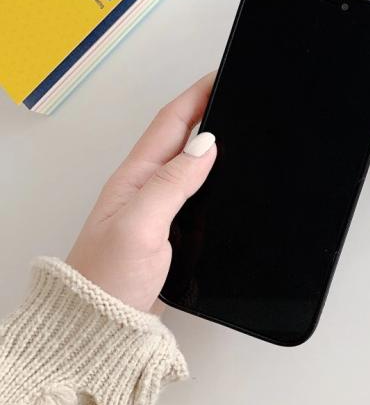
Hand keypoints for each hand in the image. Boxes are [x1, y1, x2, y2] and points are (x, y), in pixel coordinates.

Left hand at [67, 74, 217, 312]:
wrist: (100, 327)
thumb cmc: (108, 279)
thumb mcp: (140, 225)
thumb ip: (172, 183)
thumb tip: (206, 145)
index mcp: (136, 177)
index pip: (171, 124)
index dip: (196, 97)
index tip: (220, 77)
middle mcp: (145, 187)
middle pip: (179, 136)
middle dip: (205, 109)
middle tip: (232, 92)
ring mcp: (156, 208)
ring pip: (188, 162)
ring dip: (209, 138)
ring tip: (233, 122)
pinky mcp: (169, 229)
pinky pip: (194, 189)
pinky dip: (212, 174)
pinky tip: (224, 176)